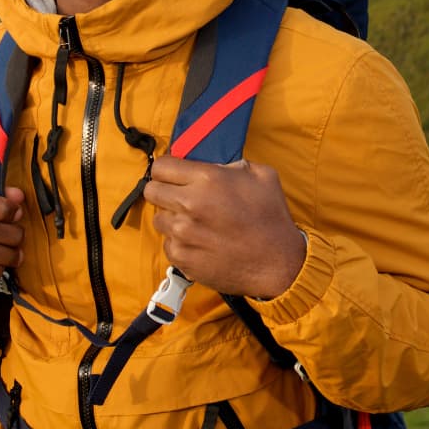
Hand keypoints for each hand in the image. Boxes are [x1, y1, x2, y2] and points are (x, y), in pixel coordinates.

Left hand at [143, 157, 305, 298]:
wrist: (278, 264)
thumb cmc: (272, 219)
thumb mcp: (262, 176)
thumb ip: (232, 165)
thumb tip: (213, 166)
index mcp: (208, 179)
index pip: (161, 166)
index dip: (167, 169)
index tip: (174, 175)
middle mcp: (190, 204)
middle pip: (151, 190)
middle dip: (164, 191)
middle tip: (182, 197)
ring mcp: (183, 234)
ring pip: (158, 218)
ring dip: (172, 218)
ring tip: (196, 223)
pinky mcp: (182, 258)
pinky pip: (168, 244)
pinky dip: (180, 243)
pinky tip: (201, 242)